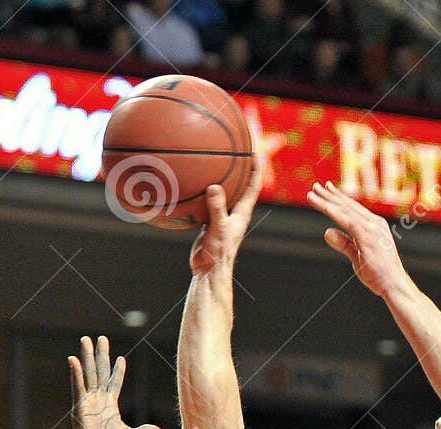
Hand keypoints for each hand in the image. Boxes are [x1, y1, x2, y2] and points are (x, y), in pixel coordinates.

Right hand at [68, 335, 161, 428]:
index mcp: (110, 406)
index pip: (114, 382)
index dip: (117, 370)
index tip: (120, 358)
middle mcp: (99, 400)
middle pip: (99, 371)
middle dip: (100, 354)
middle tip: (100, 338)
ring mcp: (88, 402)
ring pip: (88, 374)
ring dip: (86, 356)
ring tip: (85, 339)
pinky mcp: (80, 407)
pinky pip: (77, 387)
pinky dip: (75, 373)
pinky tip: (73, 359)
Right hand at [190, 159, 261, 276]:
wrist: (208, 272)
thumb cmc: (218, 253)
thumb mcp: (218, 229)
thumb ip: (216, 208)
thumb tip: (213, 187)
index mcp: (242, 212)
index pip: (253, 184)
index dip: (255, 166)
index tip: (253, 148)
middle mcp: (233, 212)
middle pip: (240, 183)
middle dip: (239, 164)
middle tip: (234, 146)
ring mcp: (221, 216)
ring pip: (221, 191)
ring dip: (217, 176)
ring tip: (209, 159)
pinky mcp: (208, 221)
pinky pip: (204, 202)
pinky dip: (197, 192)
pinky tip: (185, 184)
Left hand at [307, 180, 408, 296]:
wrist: (394, 284)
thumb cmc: (378, 273)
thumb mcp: (357, 255)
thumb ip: (343, 243)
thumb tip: (327, 232)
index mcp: (374, 225)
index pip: (352, 209)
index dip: (338, 199)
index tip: (326, 189)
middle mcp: (374, 223)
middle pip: (347, 206)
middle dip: (330, 195)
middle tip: (314, 186)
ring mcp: (372, 229)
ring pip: (345, 211)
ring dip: (328, 202)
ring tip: (312, 194)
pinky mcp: (368, 237)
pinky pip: (349, 222)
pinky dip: (337, 214)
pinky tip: (326, 207)